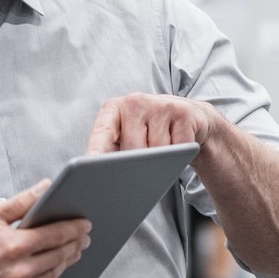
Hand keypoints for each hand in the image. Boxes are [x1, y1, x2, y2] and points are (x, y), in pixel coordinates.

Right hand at [0, 181, 89, 277]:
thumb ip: (20, 203)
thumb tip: (46, 188)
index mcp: (14, 245)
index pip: (57, 235)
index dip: (75, 228)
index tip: (85, 223)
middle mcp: (17, 272)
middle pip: (59, 257)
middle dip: (74, 245)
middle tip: (82, 238)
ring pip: (51, 277)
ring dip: (63, 263)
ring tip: (69, 253)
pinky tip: (47, 271)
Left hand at [86, 93, 223, 155]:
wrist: (188, 117)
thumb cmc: (149, 132)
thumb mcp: (127, 136)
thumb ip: (113, 152)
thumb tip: (104, 176)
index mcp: (113, 109)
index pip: (102, 131)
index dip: (96, 148)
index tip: (90, 162)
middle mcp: (134, 102)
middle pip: (132, 148)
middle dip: (137, 165)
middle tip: (141, 166)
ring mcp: (160, 104)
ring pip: (157, 151)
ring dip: (161, 160)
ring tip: (162, 151)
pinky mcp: (183, 112)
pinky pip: (179, 147)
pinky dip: (180, 155)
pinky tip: (178, 146)